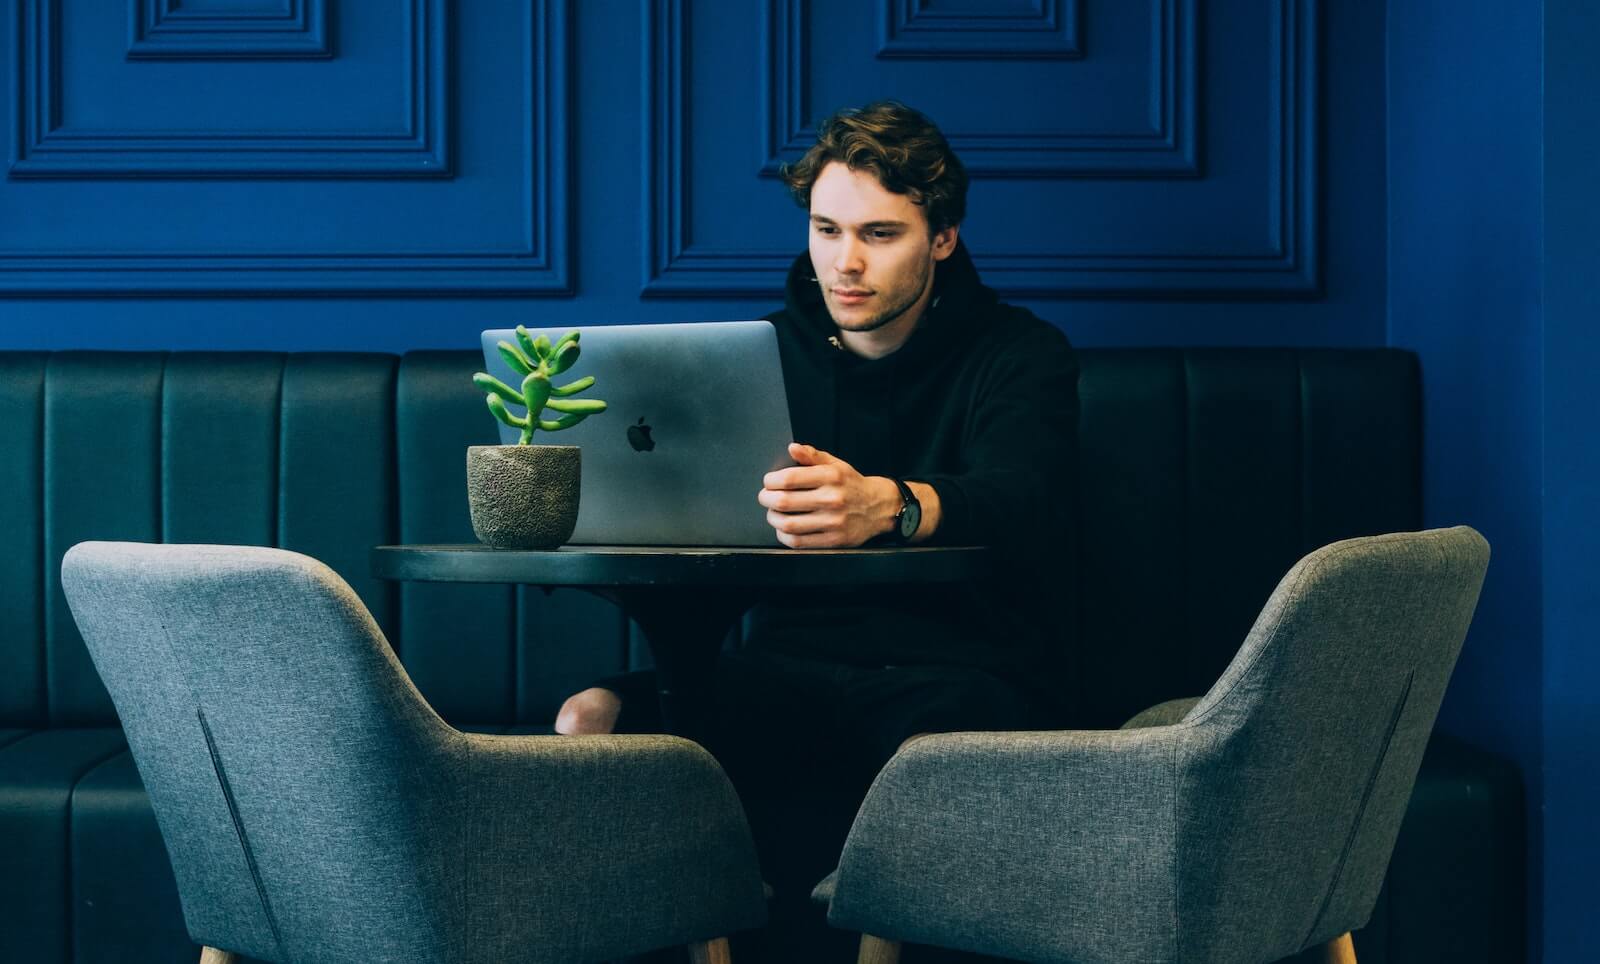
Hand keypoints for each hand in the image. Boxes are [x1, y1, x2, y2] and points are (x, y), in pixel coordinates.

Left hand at [757, 443, 898, 547]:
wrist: (879, 507)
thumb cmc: (852, 485)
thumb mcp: (836, 464)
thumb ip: (812, 456)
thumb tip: (792, 448)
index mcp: (830, 477)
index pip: (789, 478)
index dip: (771, 481)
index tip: (768, 482)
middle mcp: (832, 499)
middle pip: (784, 501)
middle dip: (766, 499)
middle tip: (765, 497)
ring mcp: (833, 522)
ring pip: (789, 524)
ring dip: (773, 518)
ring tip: (773, 513)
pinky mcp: (833, 540)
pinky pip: (799, 542)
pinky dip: (784, 535)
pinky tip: (784, 529)